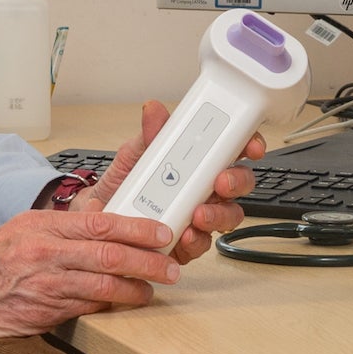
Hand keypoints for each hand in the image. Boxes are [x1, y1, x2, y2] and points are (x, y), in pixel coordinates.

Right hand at [0, 208, 182, 350]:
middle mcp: (43, 252)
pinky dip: (110, 305)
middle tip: (171, 266)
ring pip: (103, 284)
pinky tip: (125, 304)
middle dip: (148, 261)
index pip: (100, 222)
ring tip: (154, 289)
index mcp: (40, 225)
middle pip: (109, 254)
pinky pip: (87, 307)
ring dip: (136, 289)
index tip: (162, 233)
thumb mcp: (20, 230)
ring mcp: (44, 285)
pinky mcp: (43, 313)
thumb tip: (101, 217)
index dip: (137, 228)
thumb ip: (61, 226)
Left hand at [70, 100, 263, 264]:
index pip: (234, 149)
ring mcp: (200, 216)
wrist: (101, 220)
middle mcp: (206, 188)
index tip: (252, 146)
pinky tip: (184, 234)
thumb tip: (153, 110)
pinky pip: (203, 243)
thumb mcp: (135, 154)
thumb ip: (151, 134)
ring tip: (199, 214)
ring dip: (218, 214)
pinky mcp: (188, 242)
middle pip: (239, 183)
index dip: (249, 145)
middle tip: (221, 182)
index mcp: (199, 162)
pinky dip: (196, 240)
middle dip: (236, 182)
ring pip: (228, 216)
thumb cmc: (125, 184)